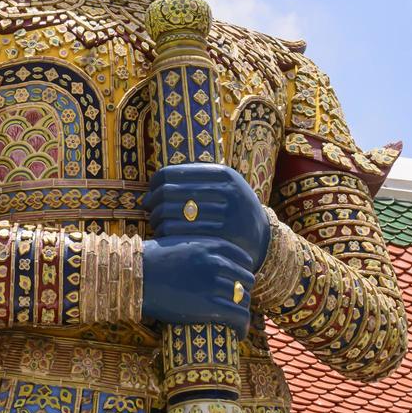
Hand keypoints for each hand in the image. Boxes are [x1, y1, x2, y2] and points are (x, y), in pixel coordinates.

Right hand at [142, 236, 253, 335]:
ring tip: (236, 321)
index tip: (239, 282)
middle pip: (247, 279)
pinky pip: (239, 317)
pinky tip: (237, 333)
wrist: (138, 274)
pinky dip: (242, 327)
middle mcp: (218, 262)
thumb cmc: (155, 260)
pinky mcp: (210, 306)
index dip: (244, 272)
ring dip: (242, 311)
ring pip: (245, 299)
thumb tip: (211, 260)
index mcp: (212, 245)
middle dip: (244, 292)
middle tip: (237, 303)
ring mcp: (215, 283)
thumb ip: (203, 249)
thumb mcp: (183, 244)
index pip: (244, 258)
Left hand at [143, 163, 270, 269]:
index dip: (155, 183)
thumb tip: (155, 182)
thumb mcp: (224, 185)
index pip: (172, 173)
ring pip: (172, 214)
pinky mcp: (222, 237)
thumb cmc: (232, 207)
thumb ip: (197, 178)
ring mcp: (226, 215)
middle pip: (169, 193)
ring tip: (155, 222)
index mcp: (223, 174)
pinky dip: (166, 234)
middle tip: (148, 208)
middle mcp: (226, 191)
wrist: (263, 238)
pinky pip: (180, 234)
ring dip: (156, 219)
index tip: (150, 192)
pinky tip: (164, 235)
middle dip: (152, 201)